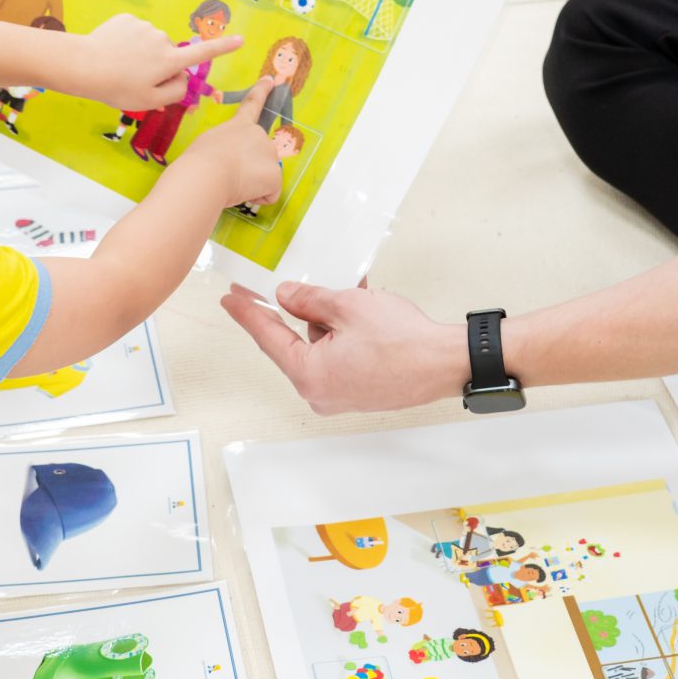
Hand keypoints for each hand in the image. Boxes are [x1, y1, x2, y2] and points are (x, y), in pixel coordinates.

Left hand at [75, 13, 241, 111]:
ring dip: (142, 53)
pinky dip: (128, 42)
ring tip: (120, 66)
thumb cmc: (117, 88)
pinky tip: (113, 52)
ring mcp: (145, 27)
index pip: (204, 54)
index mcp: (170, 61)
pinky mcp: (128, 19)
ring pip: (151, 43)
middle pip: (170, 55)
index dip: (224, 47)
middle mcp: (163, 39)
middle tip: (135, 80)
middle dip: (159, 65)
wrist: (83, 65)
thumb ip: (174, 93)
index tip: (241, 40)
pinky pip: (135, 32)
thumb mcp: (149, 101)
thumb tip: (182, 79)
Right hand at [184, 77, 281, 204]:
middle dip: (249, 169)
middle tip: (227, 175)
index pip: (252, 104)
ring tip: (231, 182)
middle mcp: (258, 134)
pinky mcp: (276, 174)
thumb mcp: (207, 144)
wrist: (205, 175)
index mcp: (238, 125)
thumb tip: (226, 162)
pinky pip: (269, 194)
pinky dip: (257, 198)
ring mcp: (270, 153)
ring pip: (263, 177)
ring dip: (250, 184)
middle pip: (259, 156)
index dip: (262, 91)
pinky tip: (242, 191)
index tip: (271, 80)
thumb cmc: (196, 162)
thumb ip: (223, 146)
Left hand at [222, 280, 464, 414]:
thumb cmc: (403, 342)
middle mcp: (321, 391)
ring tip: (353, 295)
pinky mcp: (361, 390)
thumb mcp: (346, 306)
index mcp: (310, 375)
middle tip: (303, 285)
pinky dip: (347, 331)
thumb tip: (286, 296)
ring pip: (322, 344)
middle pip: (297, 341)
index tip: (230, 300)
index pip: (267, 338)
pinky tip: (362, 309)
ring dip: (332, 318)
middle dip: (305, 310)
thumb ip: (308, 300)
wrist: (447, 363)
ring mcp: (342, 393)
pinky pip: (341, 354)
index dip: (247, 313)